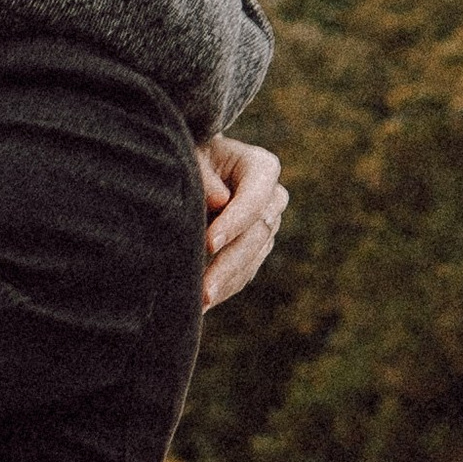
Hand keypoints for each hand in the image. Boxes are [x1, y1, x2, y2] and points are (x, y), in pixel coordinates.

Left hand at [200, 136, 285, 309]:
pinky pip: (246, 271)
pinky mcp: (257, 247)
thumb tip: (219, 201)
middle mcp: (273, 197)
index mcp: (262, 168)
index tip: (209, 244)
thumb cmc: (190, 157)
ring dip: (226, 282)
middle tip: (204, 289)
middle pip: (257, 235)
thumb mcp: (192, 157)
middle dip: (228, 264)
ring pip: (253, 258)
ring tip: (199, 303)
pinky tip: (203, 303)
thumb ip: (203, 175)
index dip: (234, 222)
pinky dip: (225, 287)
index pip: (255, 198)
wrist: (194, 168)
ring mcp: (267, 225)